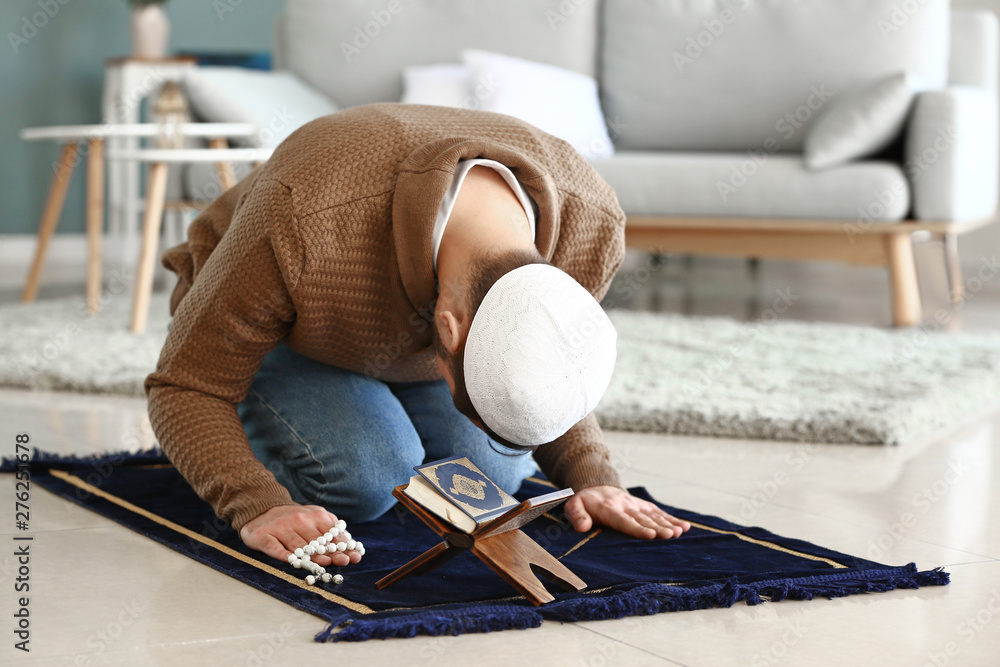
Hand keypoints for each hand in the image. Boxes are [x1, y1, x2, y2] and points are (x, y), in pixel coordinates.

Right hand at [239, 504, 362, 566]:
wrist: (262, 509)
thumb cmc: (294, 519)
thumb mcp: (315, 518)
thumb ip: (331, 530)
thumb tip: (352, 545)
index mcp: (315, 515)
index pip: (331, 533)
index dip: (343, 546)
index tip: (354, 556)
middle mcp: (298, 519)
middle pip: (316, 540)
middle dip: (330, 552)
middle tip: (342, 561)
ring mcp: (281, 528)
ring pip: (297, 545)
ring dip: (311, 555)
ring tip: (323, 564)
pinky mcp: (264, 536)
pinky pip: (275, 547)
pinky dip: (283, 555)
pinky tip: (292, 562)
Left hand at [563, 486, 690, 539]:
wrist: (596, 486)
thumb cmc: (585, 502)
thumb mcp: (573, 506)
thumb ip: (577, 516)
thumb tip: (582, 527)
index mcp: (608, 508)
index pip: (624, 520)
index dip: (637, 528)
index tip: (650, 535)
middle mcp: (624, 505)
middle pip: (642, 518)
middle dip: (658, 527)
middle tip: (671, 535)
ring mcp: (635, 504)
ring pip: (653, 515)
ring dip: (668, 524)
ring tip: (680, 532)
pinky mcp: (643, 505)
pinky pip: (658, 512)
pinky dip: (672, 519)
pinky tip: (684, 526)